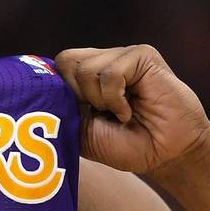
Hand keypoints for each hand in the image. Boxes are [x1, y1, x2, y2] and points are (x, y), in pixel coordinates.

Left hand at [55, 45, 209, 173]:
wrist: (166, 155)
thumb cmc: (127, 145)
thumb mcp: (83, 132)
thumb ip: (62, 109)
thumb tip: (42, 91)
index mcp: (85, 77)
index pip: (55, 67)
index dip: (59, 92)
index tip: (75, 115)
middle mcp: (102, 60)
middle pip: (65, 61)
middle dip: (78, 96)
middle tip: (101, 114)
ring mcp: (121, 55)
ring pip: (86, 69)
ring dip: (100, 101)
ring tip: (120, 113)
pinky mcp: (141, 55)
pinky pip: (110, 73)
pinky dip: (116, 99)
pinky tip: (130, 110)